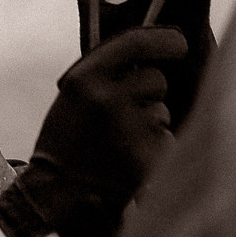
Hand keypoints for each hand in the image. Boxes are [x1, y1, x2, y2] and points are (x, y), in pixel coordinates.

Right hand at [0, 26, 187, 236]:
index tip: (178, 43)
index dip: (163, 40)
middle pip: (156, 79)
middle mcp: (108, 100)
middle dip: (149, 93)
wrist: (57, 196)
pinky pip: (167, 140)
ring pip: (162, 112)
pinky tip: (131, 161)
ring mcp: (130, 130)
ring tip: (122, 143)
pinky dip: (156, 149)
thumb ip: (107, 74)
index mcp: (85, 79)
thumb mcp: (73, 97)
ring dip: (152, 123)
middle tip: (126, 114)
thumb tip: (152, 53)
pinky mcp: (148, 157)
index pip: (136, 43)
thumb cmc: (66, 144)